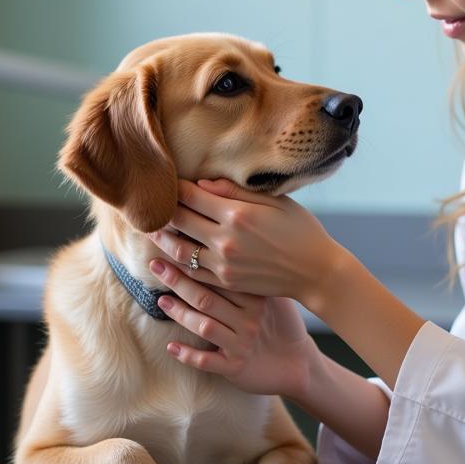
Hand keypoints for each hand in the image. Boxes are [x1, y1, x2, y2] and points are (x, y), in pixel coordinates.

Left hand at [149, 179, 351, 309]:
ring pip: (179, 251)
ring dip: (162, 239)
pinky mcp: (226, 283)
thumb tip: (202, 183)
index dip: (176, 187)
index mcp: (237, 214)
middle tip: (149, 203)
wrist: (316, 271)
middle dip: (162, 211)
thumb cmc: (300, 230)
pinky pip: (192, 273)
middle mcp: (226, 240)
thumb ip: (236, 191)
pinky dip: (176, 264)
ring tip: (151, 231)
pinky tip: (168, 258)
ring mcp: (224, 265)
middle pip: (180, 221)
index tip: (166, 181)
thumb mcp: (274, 202)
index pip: (192, 196)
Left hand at [150, 258, 320, 398]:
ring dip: (179, 313)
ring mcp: (242, 344)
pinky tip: (171, 347)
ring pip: (204, 326)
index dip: (196, 261)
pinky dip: (187, 354)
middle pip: (207, 297)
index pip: (221, 275)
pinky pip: (206, 361)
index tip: (174, 245)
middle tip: (155, 265)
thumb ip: (253, 275)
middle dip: (178, 280)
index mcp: (257, 297)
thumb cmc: (281, 324)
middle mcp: (249, 319)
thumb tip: (225, 243)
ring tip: (161, 300)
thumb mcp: (275, 295)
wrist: (298, 365)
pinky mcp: (236, 368)